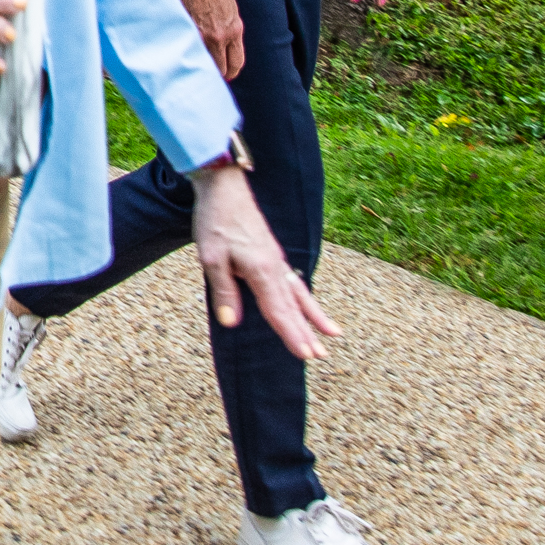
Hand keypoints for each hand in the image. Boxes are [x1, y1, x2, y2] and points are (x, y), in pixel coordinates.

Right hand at [173, 0, 244, 77]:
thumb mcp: (228, 8)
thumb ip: (227, 28)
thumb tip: (220, 46)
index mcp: (235, 29)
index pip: (236, 62)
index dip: (229, 71)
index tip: (223, 74)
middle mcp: (222, 36)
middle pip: (221, 69)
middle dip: (215, 73)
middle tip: (206, 72)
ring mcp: (202, 35)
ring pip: (203, 64)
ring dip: (198, 65)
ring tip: (191, 63)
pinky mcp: (186, 30)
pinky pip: (187, 51)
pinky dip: (184, 53)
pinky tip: (180, 51)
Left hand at [192, 163, 337, 362]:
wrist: (225, 187)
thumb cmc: (216, 221)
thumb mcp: (211, 257)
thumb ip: (223, 291)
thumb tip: (230, 322)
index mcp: (261, 270)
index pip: (278, 310)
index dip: (291, 334)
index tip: (306, 354)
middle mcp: (274, 267)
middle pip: (292, 306)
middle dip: (306, 332)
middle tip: (320, 357)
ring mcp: (276, 260)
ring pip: (298, 294)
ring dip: (313, 317)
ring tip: (333, 334)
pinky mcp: (273, 254)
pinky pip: (293, 281)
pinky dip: (304, 297)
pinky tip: (308, 305)